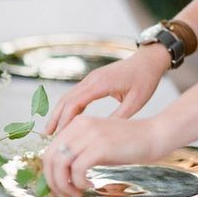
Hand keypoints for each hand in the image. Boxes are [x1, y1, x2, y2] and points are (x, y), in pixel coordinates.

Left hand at [42, 115, 165, 196]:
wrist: (154, 136)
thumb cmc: (127, 145)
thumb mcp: (97, 144)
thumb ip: (78, 153)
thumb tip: (60, 174)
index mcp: (76, 124)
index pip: (49, 151)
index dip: (50, 173)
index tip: (61, 187)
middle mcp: (79, 126)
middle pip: (50, 158)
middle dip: (54, 181)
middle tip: (66, 195)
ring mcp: (89, 134)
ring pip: (60, 164)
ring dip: (65, 185)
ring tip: (78, 193)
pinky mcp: (100, 146)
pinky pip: (77, 169)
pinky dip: (79, 182)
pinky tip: (90, 186)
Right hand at [45, 45, 169, 135]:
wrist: (148, 60)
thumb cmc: (146, 79)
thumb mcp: (136, 102)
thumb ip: (118, 117)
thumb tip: (102, 134)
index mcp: (101, 84)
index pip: (75, 103)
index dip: (65, 120)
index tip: (61, 136)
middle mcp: (91, 79)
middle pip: (66, 99)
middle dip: (56, 118)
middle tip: (48, 136)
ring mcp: (90, 78)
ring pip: (68, 96)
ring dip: (59, 112)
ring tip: (53, 130)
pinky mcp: (93, 80)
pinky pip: (75, 94)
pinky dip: (68, 107)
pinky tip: (67, 119)